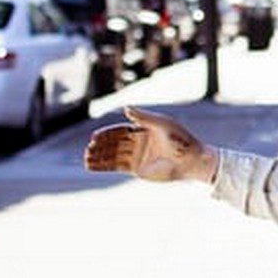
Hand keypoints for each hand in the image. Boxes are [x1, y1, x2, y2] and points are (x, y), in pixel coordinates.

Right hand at [84, 106, 217, 182]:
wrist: (191, 160)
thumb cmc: (181, 139)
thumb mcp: (162, 124)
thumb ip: (144, 117)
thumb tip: (126, 108)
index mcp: (143, 129)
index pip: (120, 130)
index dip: (107, 133)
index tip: (94, 137)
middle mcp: (138, 142)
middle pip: (114, 143)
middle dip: (101, 146)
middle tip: (88, 149)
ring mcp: (137, 156)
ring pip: (113, 155)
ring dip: (99, 156)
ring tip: (86, 158)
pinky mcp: (137, 169)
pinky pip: (117, 166)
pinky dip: (104, 166)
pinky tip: (92, 167)